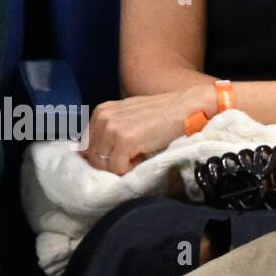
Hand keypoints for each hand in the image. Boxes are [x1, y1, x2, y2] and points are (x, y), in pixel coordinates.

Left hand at [81, 85, 212, 175]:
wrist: (189, 107)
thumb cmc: (164, 113)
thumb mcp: (131, 115)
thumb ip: (112, 128)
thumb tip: (96, 153)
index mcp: (102, 111)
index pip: (86, 145)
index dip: (103, 155)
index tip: (120, 156)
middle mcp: (103, 118)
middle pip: (93, 157)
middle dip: (110, 163)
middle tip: (132, 157)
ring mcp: (112, 129)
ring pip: (103, 164)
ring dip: (120, 166)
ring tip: (138, 156)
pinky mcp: (125, 140)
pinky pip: (117, 168)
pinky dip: (129, 169)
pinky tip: (143, 157)